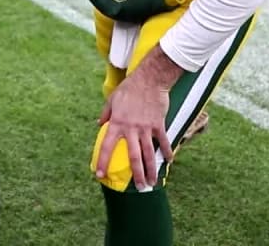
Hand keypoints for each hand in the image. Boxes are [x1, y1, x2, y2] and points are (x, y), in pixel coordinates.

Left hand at [95, 49, 181, 189]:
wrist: (150, 79)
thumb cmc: (129, 88)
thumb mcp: (112, 99)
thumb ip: (105, 114)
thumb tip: (99, 125)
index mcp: (117, 123)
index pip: (107, 146)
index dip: (103, 161)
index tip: (100, 174)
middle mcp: (131, 129)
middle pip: (133, 156)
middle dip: (136, 174)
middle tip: (139, 188)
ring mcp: (146, 128)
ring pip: (149, 153)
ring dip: (151, 169)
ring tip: (152, 182)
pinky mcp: (158, 124)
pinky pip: (163, 141)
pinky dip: (167, 152)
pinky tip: (169, 161)